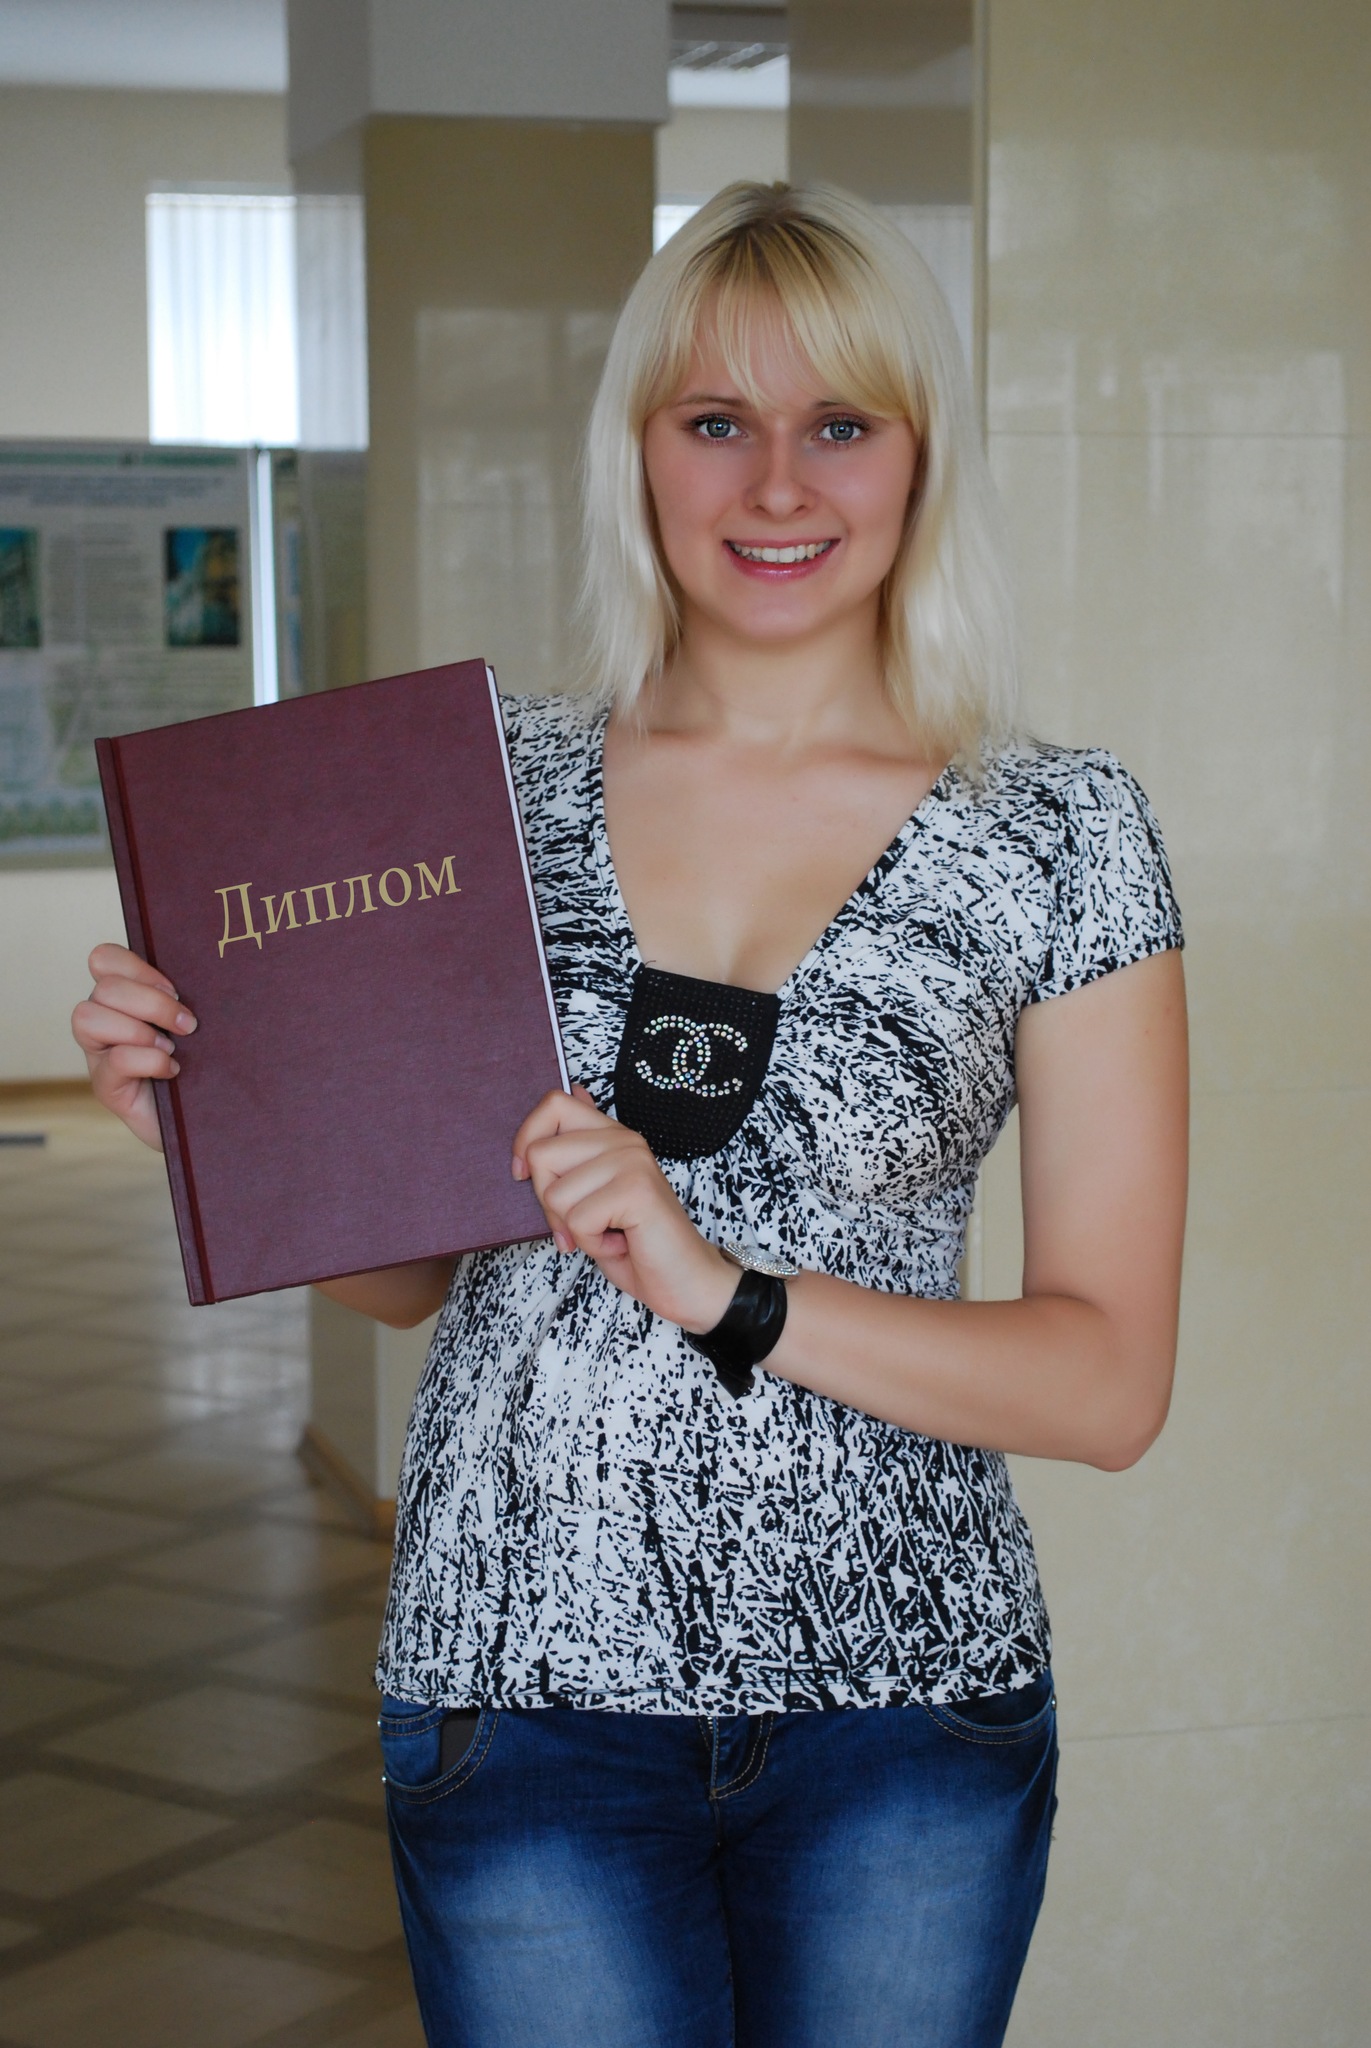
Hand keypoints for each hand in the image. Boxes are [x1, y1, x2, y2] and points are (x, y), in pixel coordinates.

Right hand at [71, 943, 198, 1152]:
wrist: (204, 1120)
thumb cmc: (200, 1066)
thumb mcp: (193, 1024)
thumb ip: (184, 999)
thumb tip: (205, 975)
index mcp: (123, 998)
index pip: (104, 959)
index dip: (136, 966)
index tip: (175, 988)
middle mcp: (104, 1022)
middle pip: (104, 987)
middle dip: (152, 1002)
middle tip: (186, 1024)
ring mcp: (99, 1055)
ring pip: (88, 1016)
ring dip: (138, 1029)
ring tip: (171, 1047)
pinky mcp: (106, 1086)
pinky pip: (115, 1060)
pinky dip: (149, 1060)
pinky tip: (172, 1070)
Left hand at [512, 1086, 736, 1332]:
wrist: (685, 1280)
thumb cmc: (637, 1243)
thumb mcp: (595, 1195)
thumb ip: (579, 1152)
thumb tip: (573, 1089)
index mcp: (613, 1135)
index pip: (554, 1104)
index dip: (526, 1139)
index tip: (525, 1175)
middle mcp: (624, 1140)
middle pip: (541, 1155)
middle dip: (548, 1203)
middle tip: (583, 1222)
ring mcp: (632, 1161)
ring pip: (555, 1193)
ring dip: (573, 1229)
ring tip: (608, 1233)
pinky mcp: (636, 1190)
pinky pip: (578, 1219)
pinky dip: (592, 1244)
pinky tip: (620, 1243)